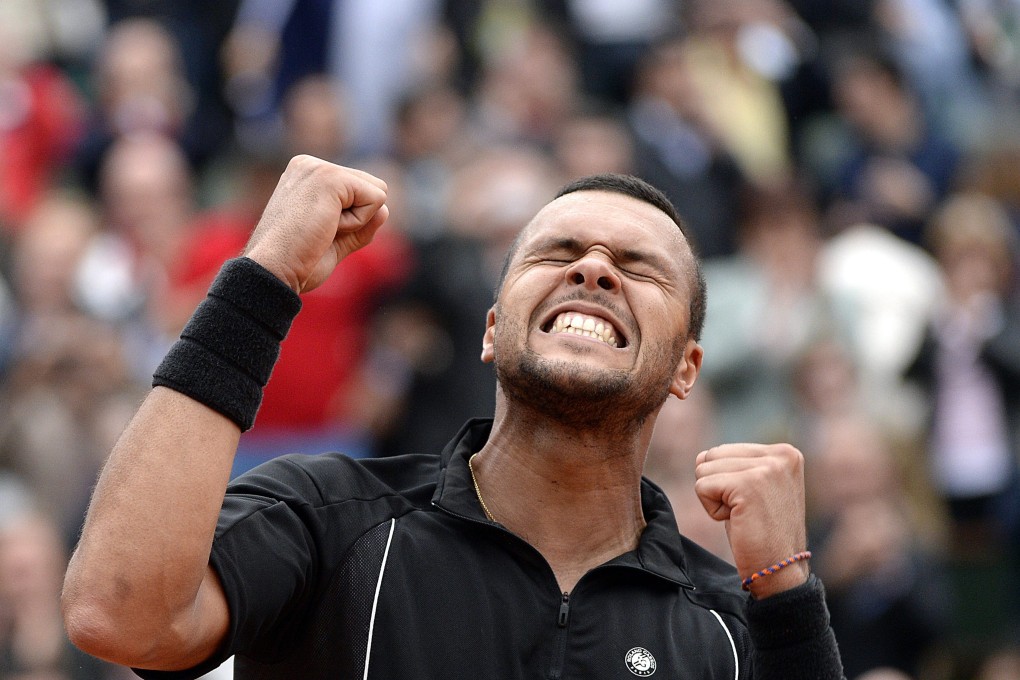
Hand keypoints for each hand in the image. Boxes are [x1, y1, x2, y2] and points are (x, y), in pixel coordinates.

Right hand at [244, 155, 389, 292]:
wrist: (273, 270)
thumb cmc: (297, 261)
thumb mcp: (334, 242)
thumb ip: (361, 226)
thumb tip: (385, 210)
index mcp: (306, 176)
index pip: (358, 192)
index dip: (350, 221)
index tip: (316, 233)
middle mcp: (310, 165)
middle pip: (372, 188)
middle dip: (357, 219)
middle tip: (320, 233)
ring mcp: (319, 168)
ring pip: (376, 193)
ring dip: (357, 221)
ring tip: (322, 229)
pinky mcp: (330, 177)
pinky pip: (376, 200)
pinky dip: (358, 222)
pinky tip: (327, 227)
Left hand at [695, 443, 808, 597]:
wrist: (780, 571)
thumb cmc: (762, 533)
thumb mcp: (754, 489)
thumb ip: (735, 465)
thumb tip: (701, 456)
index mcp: (785, 453)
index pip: (724, 450)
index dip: (727, 482)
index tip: (753, 504)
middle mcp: (781, 455)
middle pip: (712, 456)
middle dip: (718, 488)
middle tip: (747, 512)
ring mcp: (767, 468)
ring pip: (704, 469)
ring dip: (716, 499)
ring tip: (744, 516)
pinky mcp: (748, 485)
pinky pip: (702, 487)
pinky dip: (712, 510)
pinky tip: (738, 521)